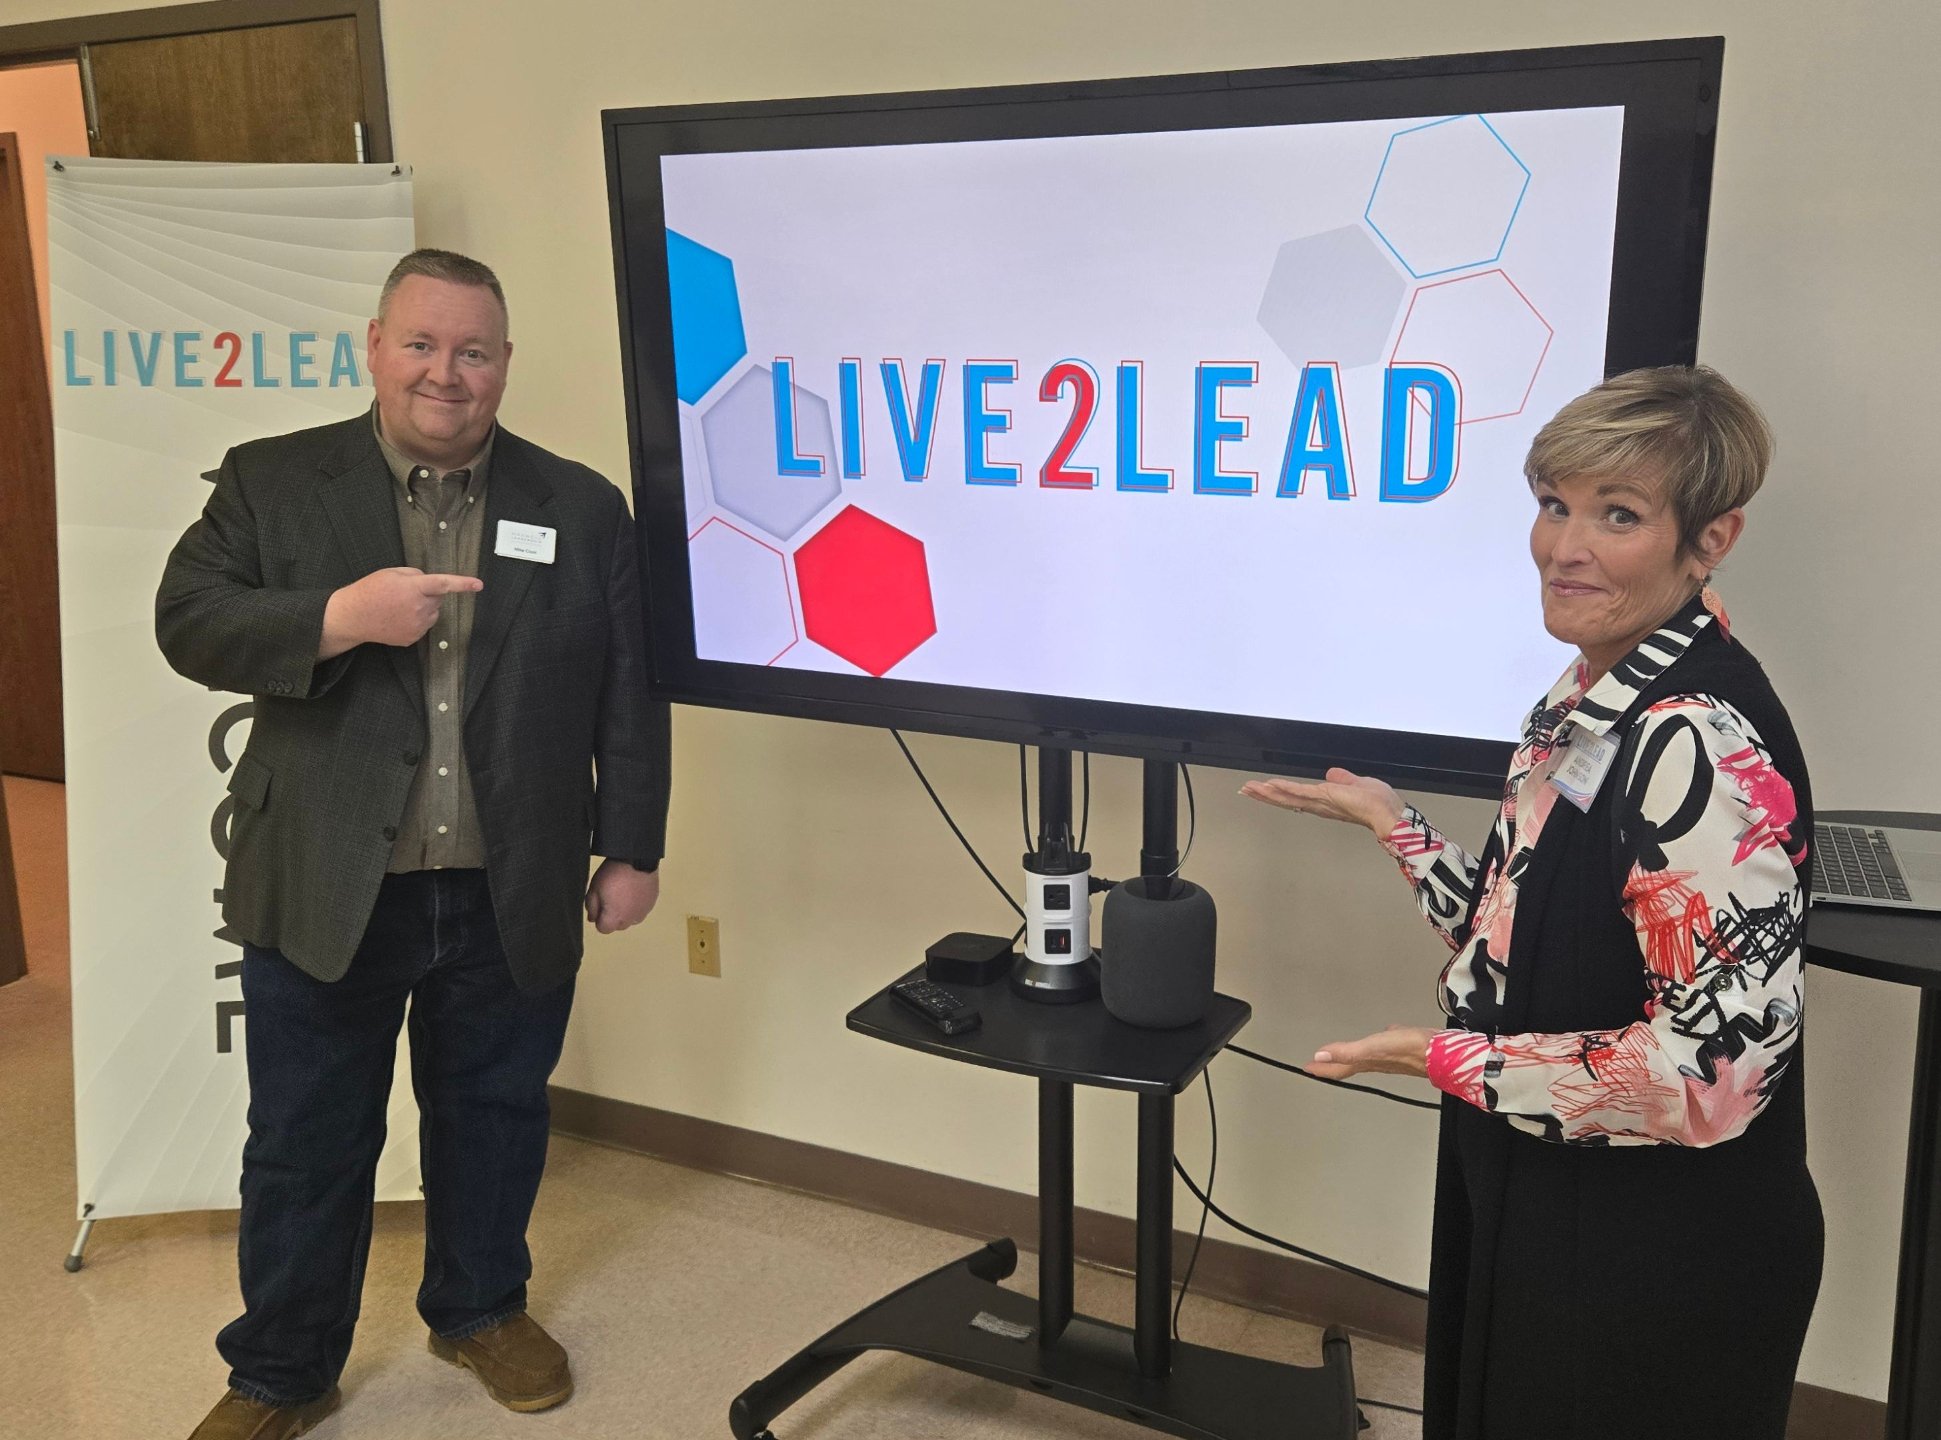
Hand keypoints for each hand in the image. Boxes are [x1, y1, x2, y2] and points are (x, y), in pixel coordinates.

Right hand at [319, 567, 483, 657]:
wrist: (353, 617)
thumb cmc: (370, 591)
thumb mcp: (392, 573)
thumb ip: (416, 575)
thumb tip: (430, 582)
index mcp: (413, 588)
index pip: (443, 584)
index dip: (463, 584)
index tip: (478, 585)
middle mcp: (418, 608)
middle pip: (438, 598)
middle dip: (428, 594)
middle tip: (405, 593)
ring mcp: (417, 625)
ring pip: (433, 613)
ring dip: (423, 607)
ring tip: (399, 606)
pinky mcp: (413, 638)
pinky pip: (424, 625)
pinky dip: (416, 620)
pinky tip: (398, 617)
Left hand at [585, 859, 658, 934]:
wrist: (637, 859)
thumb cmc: (613, 874)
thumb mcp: (594, 889)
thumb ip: (591, 908)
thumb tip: (593, 919)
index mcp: (615, 919)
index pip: (603, 929)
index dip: (599, 917)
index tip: (600, 904)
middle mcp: (631, 920)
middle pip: (618, 925)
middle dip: (613, 916)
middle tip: (610, 897)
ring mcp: (644, 911)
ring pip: (631, 918)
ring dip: (626, 911)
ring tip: (623, 893)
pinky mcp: (652, 902)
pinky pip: (641, 909)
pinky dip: (636, 904)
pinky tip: (633, 890)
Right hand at [1240, 767, 1405, 836]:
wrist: (1388, 812)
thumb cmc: (1379, 802)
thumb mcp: (1358, 784)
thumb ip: (1343, 779)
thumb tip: (1332, 773)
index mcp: (1327, 801)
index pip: (1298, 797)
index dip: (1280, 794)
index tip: (1264, 790)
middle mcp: (1320, 805)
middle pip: (1287, 800)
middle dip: (1266, 795)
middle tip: (1246, 790)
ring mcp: (1320, 803)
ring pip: (1288, 798)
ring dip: (1268, 793)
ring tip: (1250, 788)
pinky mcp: (1324, 797)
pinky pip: (1299, 792)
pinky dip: (1284, 789)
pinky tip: (1270, 785)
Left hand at [1309, 1024, 1436, 1080]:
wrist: (1442, 1052)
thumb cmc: (1409, 1050)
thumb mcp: (1372, 1048)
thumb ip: (1345, 1053)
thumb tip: (1320, 1057)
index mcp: (1366, 1062)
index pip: (1338, 1068)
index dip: (1322, 1069)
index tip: (1307, 1069)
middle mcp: (1377, 1062)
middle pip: (1349, 1065)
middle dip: (1334, 1065)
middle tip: (1320, 1065)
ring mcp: (1391, 1056)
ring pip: (1366, 1058)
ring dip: (1353, 1057)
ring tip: (1345, 1054)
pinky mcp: (1404, 1048)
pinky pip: (1384, 1046)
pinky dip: (1378, 1043)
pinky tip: (1383, 1036)